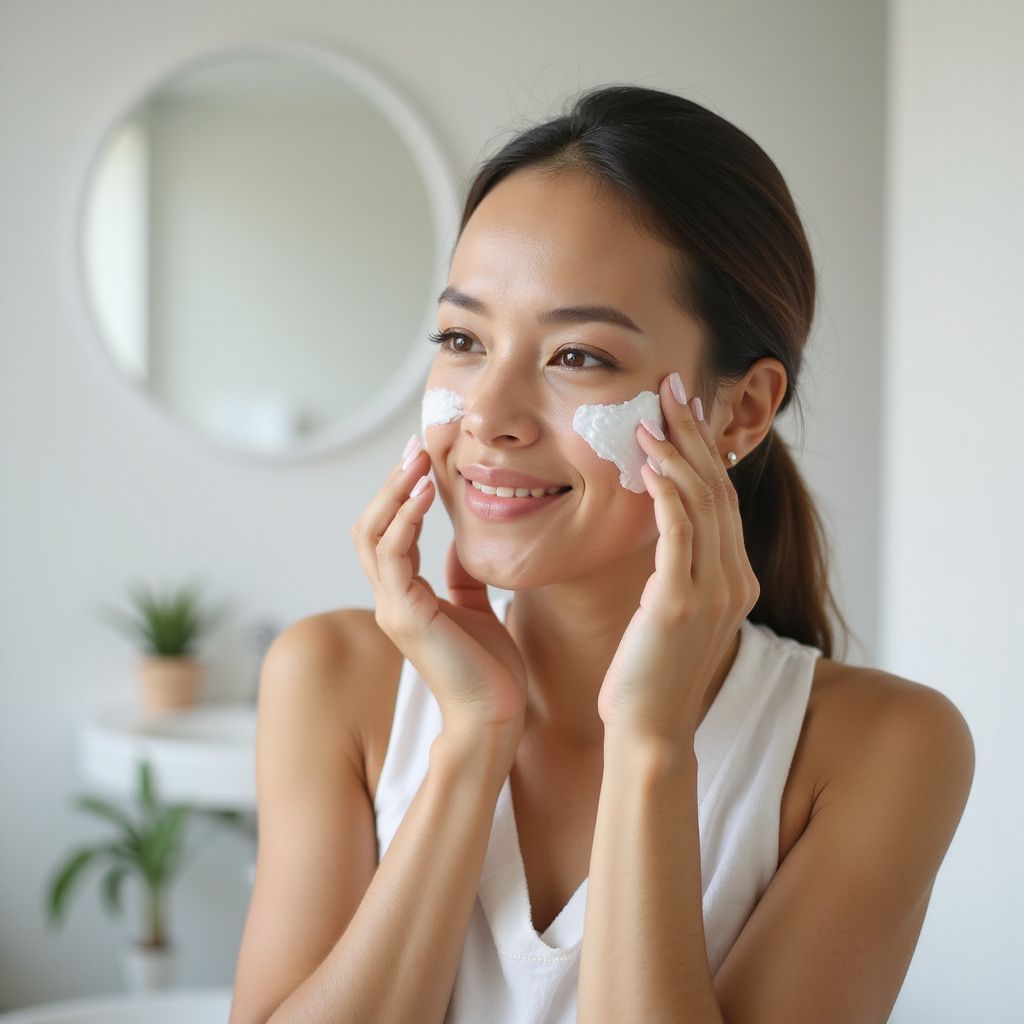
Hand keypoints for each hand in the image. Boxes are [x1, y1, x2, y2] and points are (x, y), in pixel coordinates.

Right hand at [351, 441, 527, 742]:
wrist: (495, 714)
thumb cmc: (489, 668)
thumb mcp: (475, 608)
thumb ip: (459, 578)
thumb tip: (456, 547)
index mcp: (405, 597)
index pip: (388, 534)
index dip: (400, 494)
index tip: (422, 458)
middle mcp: (390, 599)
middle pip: (370, 527)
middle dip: (391, 483)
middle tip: (415, 446)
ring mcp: (392, 607)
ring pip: (373, 534)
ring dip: (395, 492)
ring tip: (419, 459)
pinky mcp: (404, 615)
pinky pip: (393, 554)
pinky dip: (405, 518)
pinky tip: (426, 493)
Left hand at [596, 375, 759, 745]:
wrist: (650, 733)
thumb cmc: (651, 676)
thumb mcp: (672, 615)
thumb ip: (678, 573)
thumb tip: (662, 537)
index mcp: (734, 579)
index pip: (722, 499)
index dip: (705, 450)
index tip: (685, 410)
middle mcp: (733, 578)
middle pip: (718, 489)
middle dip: (695, 434)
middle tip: (674, 387)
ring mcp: (712, 591)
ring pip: (702, 503)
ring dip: (677, 452)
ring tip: (654, 412)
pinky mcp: (679, 603)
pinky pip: (678, 534)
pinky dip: (666, 493)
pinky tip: (650, 463)